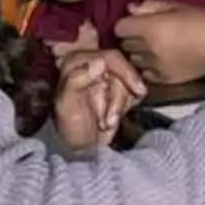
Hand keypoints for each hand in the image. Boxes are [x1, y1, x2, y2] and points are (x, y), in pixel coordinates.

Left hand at [50, 24, 146, 151]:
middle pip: (124, 72)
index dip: (126, 72)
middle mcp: (94, 66)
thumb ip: (77, 80)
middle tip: (111, 120)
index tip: (137, 89)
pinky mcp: (118, 91)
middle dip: (119, 99)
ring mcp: (107, 78)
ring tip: (105, 123)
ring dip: (118, 108)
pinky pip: (134, 94)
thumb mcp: (66, 103)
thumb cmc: (69, 125)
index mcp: (78, 63)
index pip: (110, 58)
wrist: (79, 146)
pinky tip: (112, 118)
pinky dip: (125, 108)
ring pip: (129, 85)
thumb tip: (99, 62)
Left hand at [114, 1, 204, 83]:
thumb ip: (150, 6)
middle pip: (125, 44)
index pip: (119, 28)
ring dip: (140, 54)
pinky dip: (150, 67)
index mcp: (151, 28)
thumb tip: (130, 9)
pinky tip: (164, 59)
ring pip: (134, 60)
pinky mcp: (166, 79)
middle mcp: (150, 49)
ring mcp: (157, 67)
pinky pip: (146, 74)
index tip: (137, 22)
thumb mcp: (177, 6)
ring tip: (156, 47)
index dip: (128, 24)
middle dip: (134, 38)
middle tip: (148, 33)